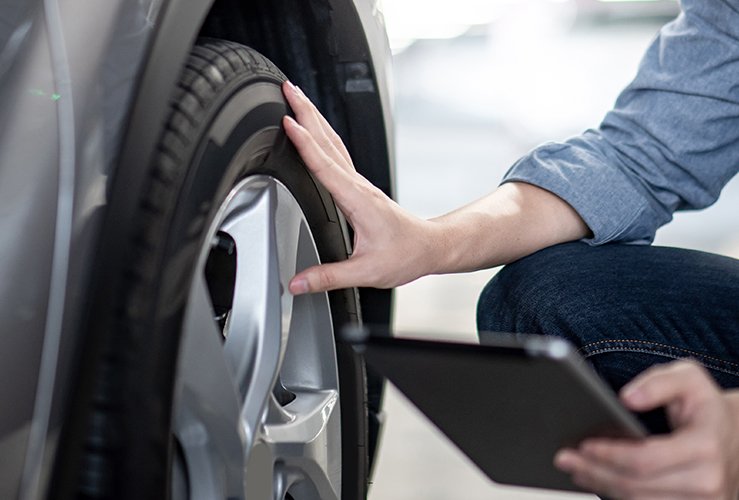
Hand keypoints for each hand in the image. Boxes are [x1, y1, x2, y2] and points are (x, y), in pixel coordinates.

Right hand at [281, 81, 438, 293]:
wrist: (429, 247)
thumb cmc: (404, 255)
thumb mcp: (365, 272)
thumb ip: (328, 277)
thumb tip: (296, 283)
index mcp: (357, 200)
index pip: (325, 165)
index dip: (305, 143)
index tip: (287, 121)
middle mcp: (358, 186)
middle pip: (328, 141)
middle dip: (307, 111)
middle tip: (287, 88)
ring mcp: (359, 183)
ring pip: (333, 142)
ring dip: (314, 117)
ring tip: (296, 98)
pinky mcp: (358, 186)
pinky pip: (336, 154)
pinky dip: (321, 136)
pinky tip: (314, 131)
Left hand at [554, 360, 738, 498]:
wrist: (736, 437)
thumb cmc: (705, 406)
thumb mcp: (689, 378)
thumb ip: (658, 382)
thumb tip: (627, 397)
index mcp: (704, 447)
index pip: (646, 459)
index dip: (610, 454)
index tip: (583, 444)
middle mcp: (706, 482)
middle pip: (637, 485)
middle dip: (595, 471)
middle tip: (564, 457)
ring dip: (602, 486)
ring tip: (575, 468)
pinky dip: (619, 495)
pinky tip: (598, 480)